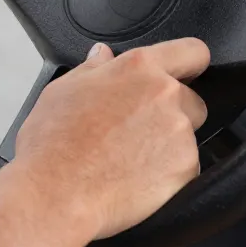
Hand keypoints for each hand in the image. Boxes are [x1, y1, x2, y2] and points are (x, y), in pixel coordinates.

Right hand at [7, 39, 210, 240]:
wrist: (57, 195)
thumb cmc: (53, 146)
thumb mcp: (61, 91)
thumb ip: (92, 68)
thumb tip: (103, 55)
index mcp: (138, 68)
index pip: (192, 51)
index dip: (190, 65)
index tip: (185, 76)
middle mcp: (165, 94)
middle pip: (192, 100)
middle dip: (173, 113)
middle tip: (138, 133)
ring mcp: (178, 131)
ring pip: (188, 136)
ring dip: (169, 146)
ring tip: (130, 161)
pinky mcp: (185, 166)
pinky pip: (186, 168)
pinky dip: (169, 175)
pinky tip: (137, 180)